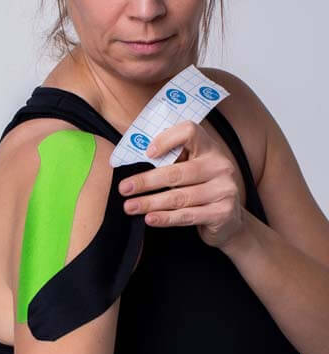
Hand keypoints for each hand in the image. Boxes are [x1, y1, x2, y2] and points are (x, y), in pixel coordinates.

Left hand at [118, 120, 245, 249]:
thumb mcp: (192, 170)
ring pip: (179, 197)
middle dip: (146, 181)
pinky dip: (165, 218)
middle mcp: (220, 166)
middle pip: (177, 172)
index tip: (147, 153)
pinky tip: (150, 218)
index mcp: (209, 148)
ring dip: (150, 202)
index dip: (166, 139)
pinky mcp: (222, 212)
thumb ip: (172, 162)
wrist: (229, 221)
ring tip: (129, 207)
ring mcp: (224, 190)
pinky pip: (187, 216)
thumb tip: (135, 160)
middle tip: (124, 188)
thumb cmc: (202, 191)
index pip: (190, 132)